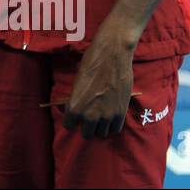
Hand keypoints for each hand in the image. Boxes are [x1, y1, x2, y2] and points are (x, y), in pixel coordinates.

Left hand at [61, 22, 135, 138]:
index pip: (69, 126)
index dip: (71, 120)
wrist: (113, 56)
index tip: (74, 115)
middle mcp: (90, 116)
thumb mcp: (77, 83)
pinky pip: (115, 129)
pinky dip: (112, 125)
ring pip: (102, 133)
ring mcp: (107, 116)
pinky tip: (110, 115)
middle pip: (87, 134)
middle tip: (88, 116)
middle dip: (86, 126)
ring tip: (100, 115)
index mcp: (75, 107)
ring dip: (100, 126)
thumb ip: (77, 100)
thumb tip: (76, 109)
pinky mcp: (121, 113)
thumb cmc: (91, 64)